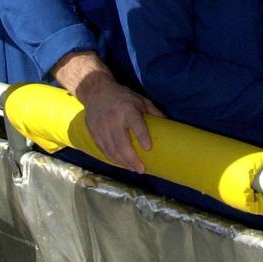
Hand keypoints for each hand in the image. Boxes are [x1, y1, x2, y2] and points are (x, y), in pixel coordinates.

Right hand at [52, 50, 162, 171]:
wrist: (96, 92)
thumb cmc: (123, 97)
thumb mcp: (140, 100)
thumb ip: (153, 112)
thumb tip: (168, 124)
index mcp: (127, 109)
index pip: (136, 123)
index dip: (142, 136)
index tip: (148, 148)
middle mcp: (113, 118)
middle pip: (122, 143)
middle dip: (132, 159)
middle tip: (141, 169)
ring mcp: (101, 127)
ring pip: (112, 150)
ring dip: (123, 162)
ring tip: (133, 169)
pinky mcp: (93, 132)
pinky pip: (103, 150)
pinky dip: (112, 159)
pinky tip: (120, 163)